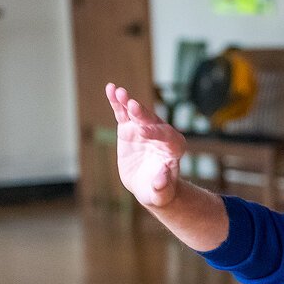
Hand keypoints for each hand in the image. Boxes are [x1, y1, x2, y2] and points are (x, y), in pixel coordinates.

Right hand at [105, 83, 185, 209]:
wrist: (149, 185)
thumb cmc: (159, 191)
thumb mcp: (161, 194)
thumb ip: (162, 187)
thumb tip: (162, 179)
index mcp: (174, 148)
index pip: (168, 137)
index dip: (156, 133)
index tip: (143, 132)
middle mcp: (161, 135)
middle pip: (153, 122)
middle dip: (143, 115)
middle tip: (133, 106)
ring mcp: (144, 129)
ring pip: (137, 114)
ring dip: (129, 102)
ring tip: (119, 92)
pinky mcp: (130, 129)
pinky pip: (124, 113)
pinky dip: (117, 102)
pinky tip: (110, 89)